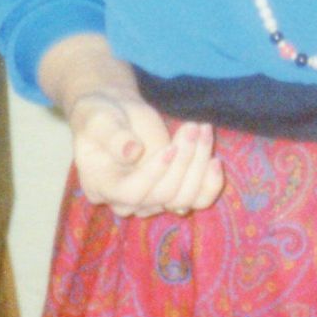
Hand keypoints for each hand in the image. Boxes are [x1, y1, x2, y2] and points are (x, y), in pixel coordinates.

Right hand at [66, 91, 224, 217]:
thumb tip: (132, 152)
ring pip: (183, 200)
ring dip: (199, 166)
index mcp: (101, 186)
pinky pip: (197, 200)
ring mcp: (151, 200)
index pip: (132, 192)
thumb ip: (113, 135)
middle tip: (193, 126)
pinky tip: (215, 160)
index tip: (171, 147)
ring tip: (203, 130)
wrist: (117, 115)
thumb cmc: (102, 115)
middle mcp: (127, 201)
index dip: (154, 173)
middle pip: (163, 196)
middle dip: (183, 161)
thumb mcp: (100, 119)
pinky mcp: (172, 192)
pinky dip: (210, 184)